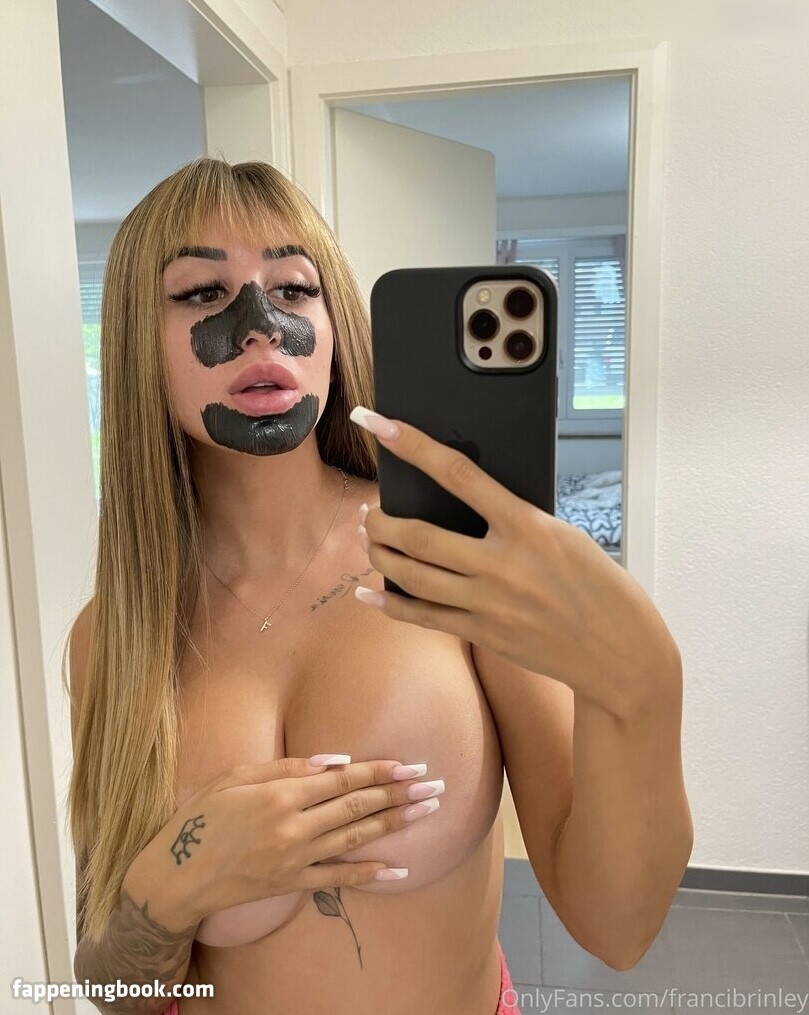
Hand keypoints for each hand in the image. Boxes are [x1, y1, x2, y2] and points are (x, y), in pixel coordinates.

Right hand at [135, 757, 440, 923]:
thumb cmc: (200, 819)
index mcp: (281, 794)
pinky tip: (399, 869)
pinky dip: (371, 874)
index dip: (380, 772)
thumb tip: (335, 760)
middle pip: (359, 807)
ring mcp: (296, 858)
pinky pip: (339, 879)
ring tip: (428, 812)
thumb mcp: (235, 777)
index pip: (343, 780)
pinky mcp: (293, 883)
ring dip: (396, 824)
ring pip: (357, 837)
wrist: (176, 877)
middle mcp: (295, 826)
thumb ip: (287, 766)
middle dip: (401, 795)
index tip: (409, 766)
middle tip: (435, 785)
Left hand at [349, 407, 680, 717]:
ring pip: (412, 575)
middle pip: (418, 535)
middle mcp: (503, 565)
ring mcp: (489, 604)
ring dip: (380, 554)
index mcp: (528, 527)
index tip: (377, 423)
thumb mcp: (565, 536)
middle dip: (381, 520)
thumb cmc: (600, 587)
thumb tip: (464, 507)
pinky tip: (369, 593)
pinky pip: (422, 618)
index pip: (457, 473)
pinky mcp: (484, 634)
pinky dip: (389, 603)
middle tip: (369, 511)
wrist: (622, 654)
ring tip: (370, 541)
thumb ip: (515, 521)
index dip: (411, 444)